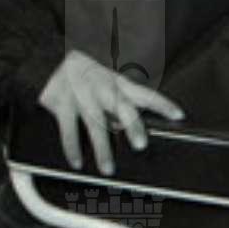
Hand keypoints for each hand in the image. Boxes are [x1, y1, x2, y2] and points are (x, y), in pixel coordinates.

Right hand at [38, 48, 183, 175]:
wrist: (50, 58)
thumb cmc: (84, 76)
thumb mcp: (107, 83)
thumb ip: (119, 104)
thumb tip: (131, 130)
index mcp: (117, 82)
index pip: (145, 93)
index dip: (162, 104)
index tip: (179, 115)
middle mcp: (102, 87)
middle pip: (121, 106)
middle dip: (132, 125)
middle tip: (141, 145)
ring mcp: (82, 94)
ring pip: (95, 122)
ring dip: (102, 147)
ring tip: (109, 169)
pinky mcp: (62, 102)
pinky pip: (68, 127)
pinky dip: (72, 147)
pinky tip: (77, 162)